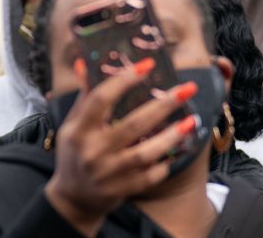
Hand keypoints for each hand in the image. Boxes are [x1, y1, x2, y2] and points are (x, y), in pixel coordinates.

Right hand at [43, 58, 202, 234]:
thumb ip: (83, 97)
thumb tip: (83, 64)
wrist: (72, 198)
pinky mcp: (122, 190)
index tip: (146, 65)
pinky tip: (177, 152)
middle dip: (162, 105)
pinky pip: (149, 177)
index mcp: (79, 130)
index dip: (124, 80)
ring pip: (145, 153)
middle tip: (186, 89)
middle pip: (133, 124)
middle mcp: (93, 151)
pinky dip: (164, 165)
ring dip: (171, 137)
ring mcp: (109, 173)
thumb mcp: (71, 125)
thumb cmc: (73, 154)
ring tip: (191, 121)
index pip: (101, 99)